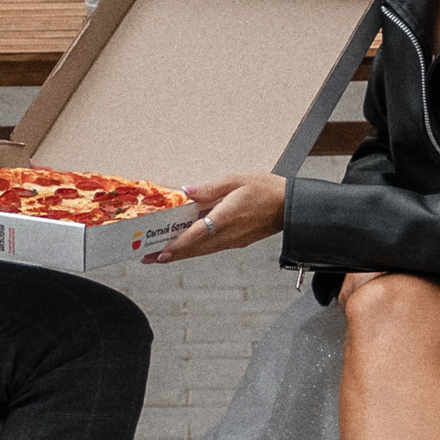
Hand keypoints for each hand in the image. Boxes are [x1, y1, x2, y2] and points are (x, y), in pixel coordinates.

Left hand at [149, 172, 286, 262]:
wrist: (290, 206)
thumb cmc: (266, 189)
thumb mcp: (236, 180)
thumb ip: (210, 188)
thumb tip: (187, 192)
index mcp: (226, 218)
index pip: (196, 236)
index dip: (176, 246)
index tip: (160, 254)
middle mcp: (228, 234)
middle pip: (195, 249)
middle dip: (172, 255)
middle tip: (149, 259)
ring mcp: (234, 241)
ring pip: (202, 250)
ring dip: (182, 253)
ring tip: (162, 254)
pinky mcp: (238, 241)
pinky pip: (212, 247)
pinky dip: (196, 247)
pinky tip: (188, 243)